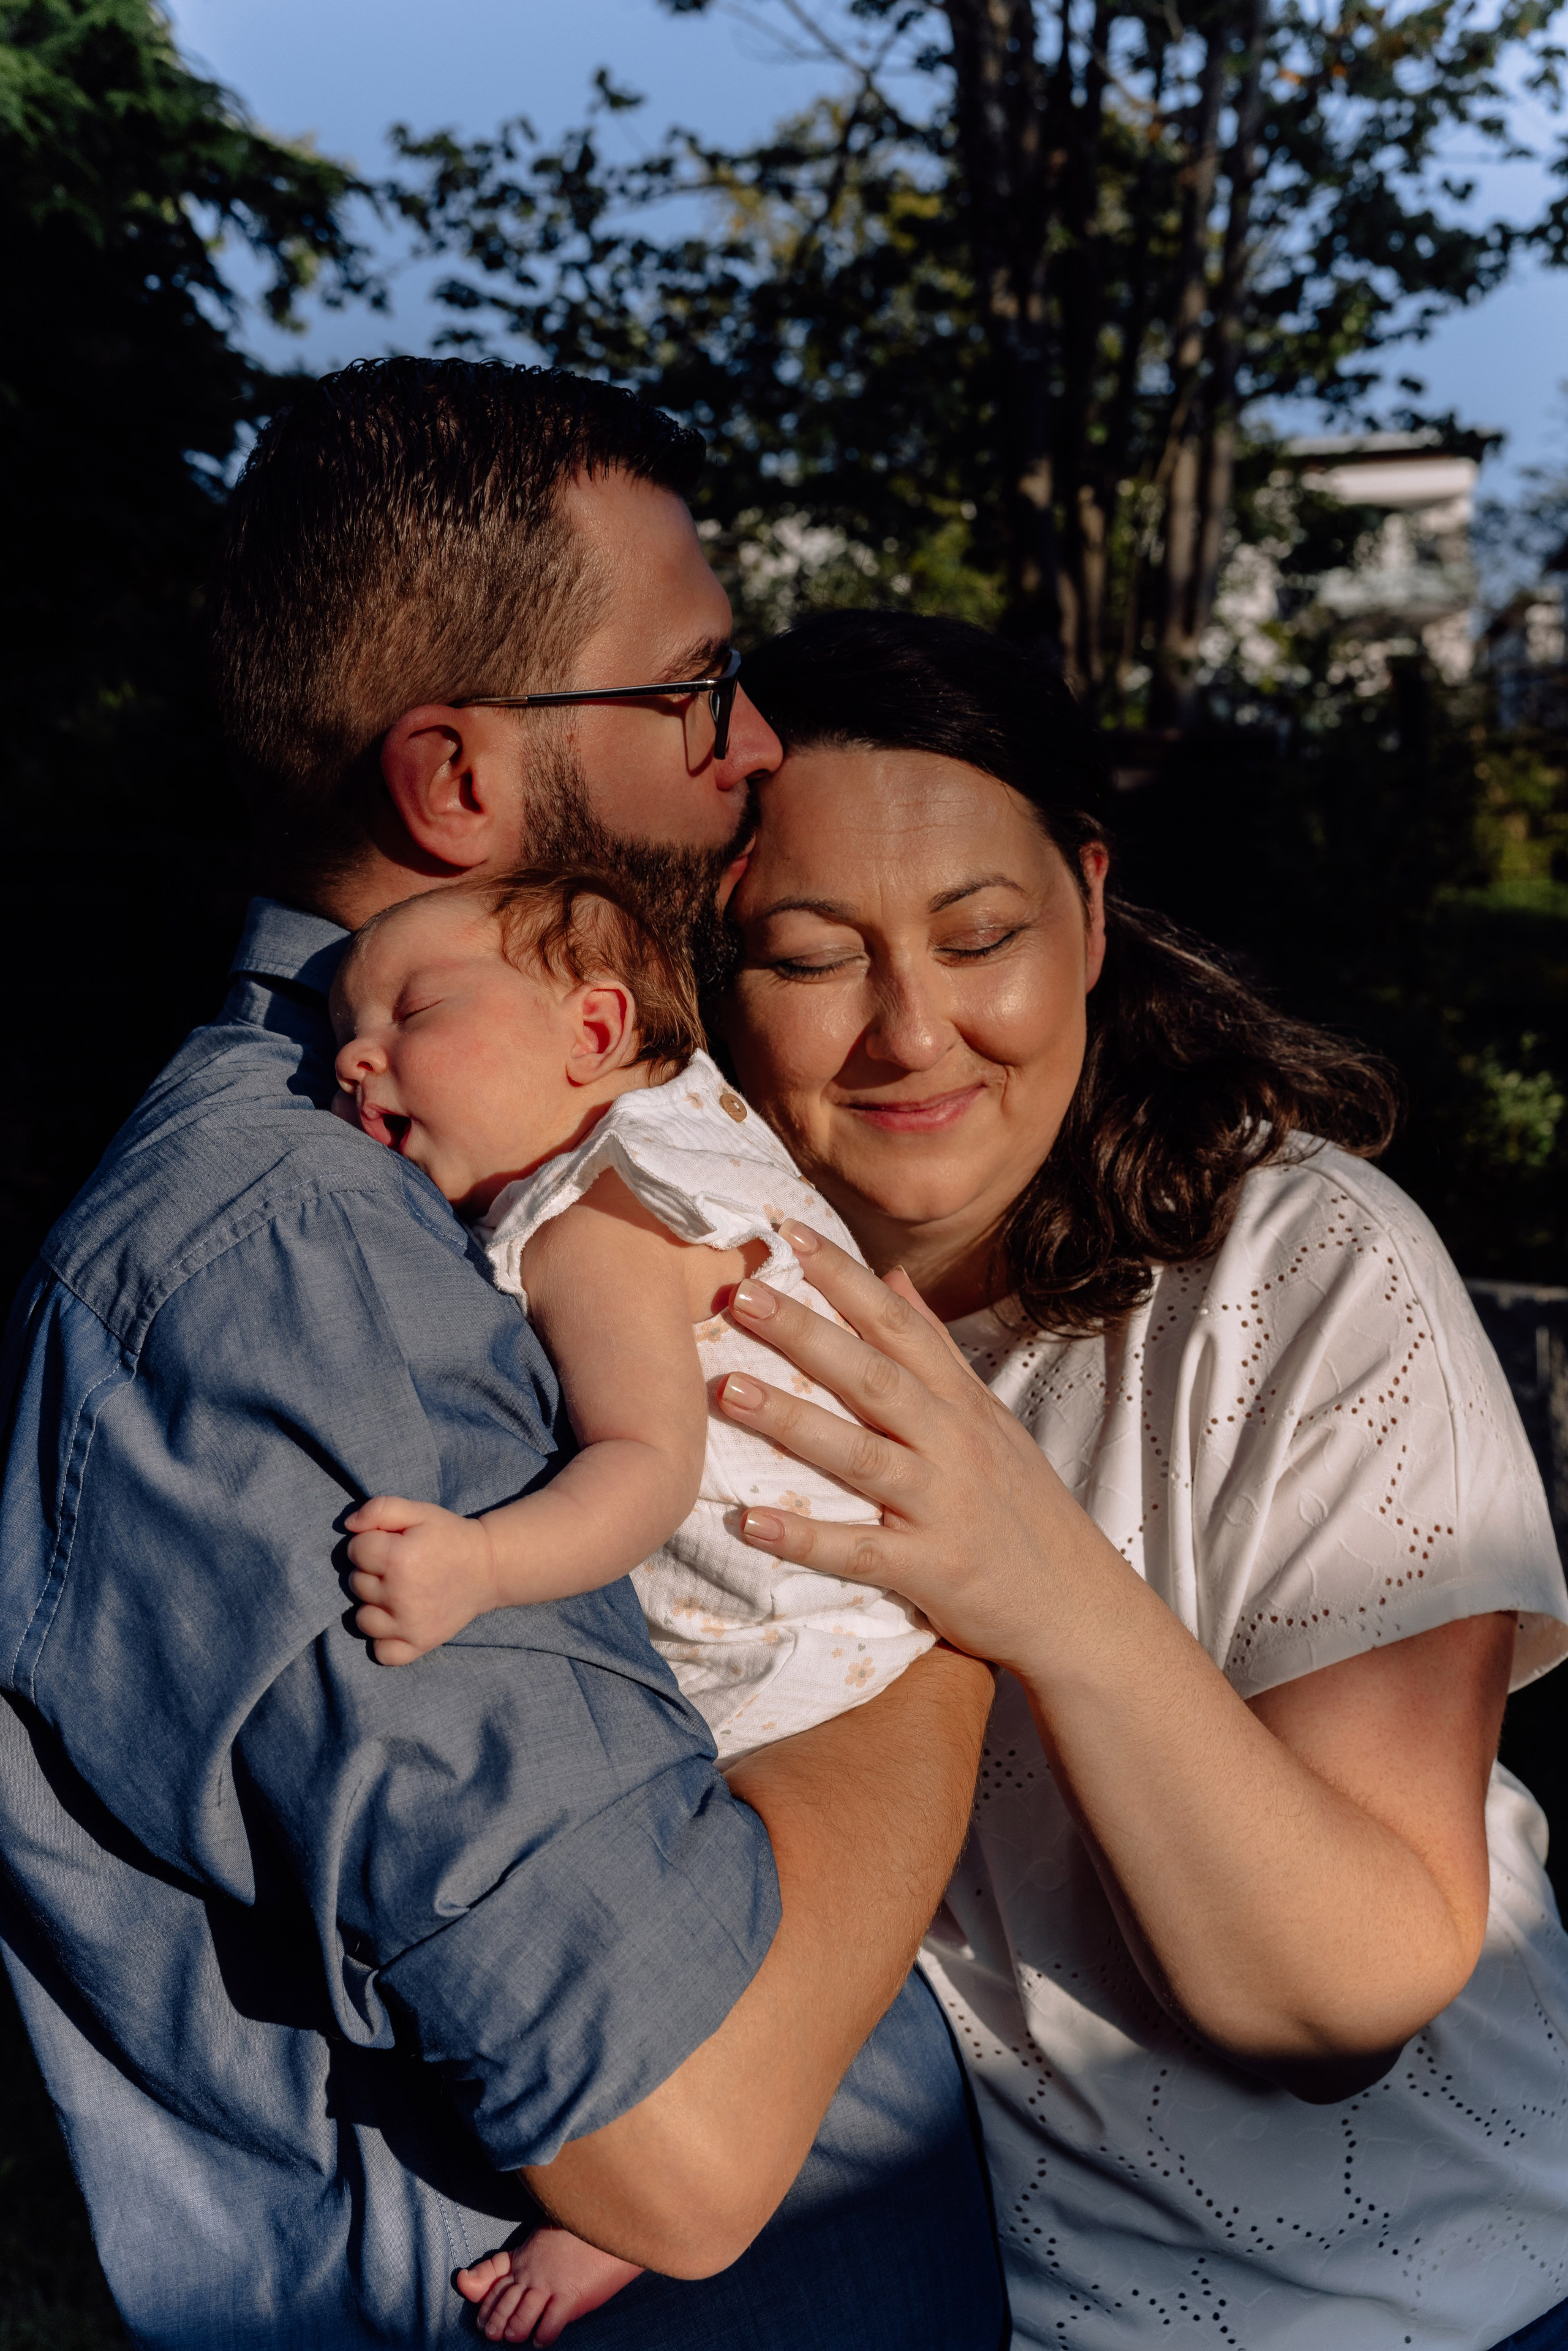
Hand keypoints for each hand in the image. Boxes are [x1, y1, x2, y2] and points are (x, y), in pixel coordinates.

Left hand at [343, 1494, 501, 1665]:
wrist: (488, 1568)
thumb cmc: (450, 1537)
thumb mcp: (419, 1511)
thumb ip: (380, 1509)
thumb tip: (348, 1525)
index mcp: (397, 1559)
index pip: (355, 1550)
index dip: (370, 1542)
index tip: (391, 1543)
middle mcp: (399, 1595)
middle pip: (356, 1583)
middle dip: (372, 1571)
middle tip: (400, 1566)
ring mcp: (408, 1625)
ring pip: (363, 1618)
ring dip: (374, 1605)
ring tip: (398, 1593)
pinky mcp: (418, 1644)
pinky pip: (382, 1652)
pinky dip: (385, 1640)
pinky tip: (397, 1622)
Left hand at [456, 2227, 642, 2344]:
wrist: (612, 2223)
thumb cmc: (582, 2226)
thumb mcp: (547, 2232)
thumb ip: (528, 2252)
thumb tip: (509, 2271)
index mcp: (526, 2255)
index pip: (494, 2279)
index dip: (486, 2304)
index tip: (482, 2319)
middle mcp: (533, 2272)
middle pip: (503, 2305)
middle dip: (495, 2324)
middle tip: (496, 2335)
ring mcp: (550, 2284)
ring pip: (520, 2319)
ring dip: (516, 2332)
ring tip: (519, 2337)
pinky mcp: (570, 2296)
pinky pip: (549, 2325)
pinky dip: (542, 2337)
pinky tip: (542, 2338)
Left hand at [718, 1222, 1077, 1674]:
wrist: (1079, 1606)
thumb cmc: (1020, 1506)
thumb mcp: (988, 1417)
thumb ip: (935, 1347)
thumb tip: (893, 1273)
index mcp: (961, 1402)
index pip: (899, 1324)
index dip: (845, 1278)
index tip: (789, 1232)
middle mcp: (953, 1443)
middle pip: (873, 1376)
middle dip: (806, 1332)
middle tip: (742, 1294)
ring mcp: (942, 1505)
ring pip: (859, 1455)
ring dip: (791, 1422)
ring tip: (728, 1390)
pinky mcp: (932, 1569)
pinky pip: (860, 1552)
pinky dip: (806, 1537)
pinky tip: (750, 1523)